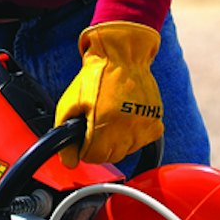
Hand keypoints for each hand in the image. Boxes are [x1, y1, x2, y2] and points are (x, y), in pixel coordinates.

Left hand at [55, 21, 162, 166]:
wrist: (121, 57)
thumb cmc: (95, 78)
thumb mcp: (70, 104)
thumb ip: (64, 136)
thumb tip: (70, 162)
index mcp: (104, 126)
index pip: (94, 157)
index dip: (85, 148)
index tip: (85, 135)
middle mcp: (127, 129)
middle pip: (111, 156)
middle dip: (101, 146)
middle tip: (97, 124)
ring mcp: (144, 126)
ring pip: (127, 151)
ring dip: (118, 141)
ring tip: (112, 117)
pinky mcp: (155, 122)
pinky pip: (142, 141)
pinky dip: (134, 134)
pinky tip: (126, 116)